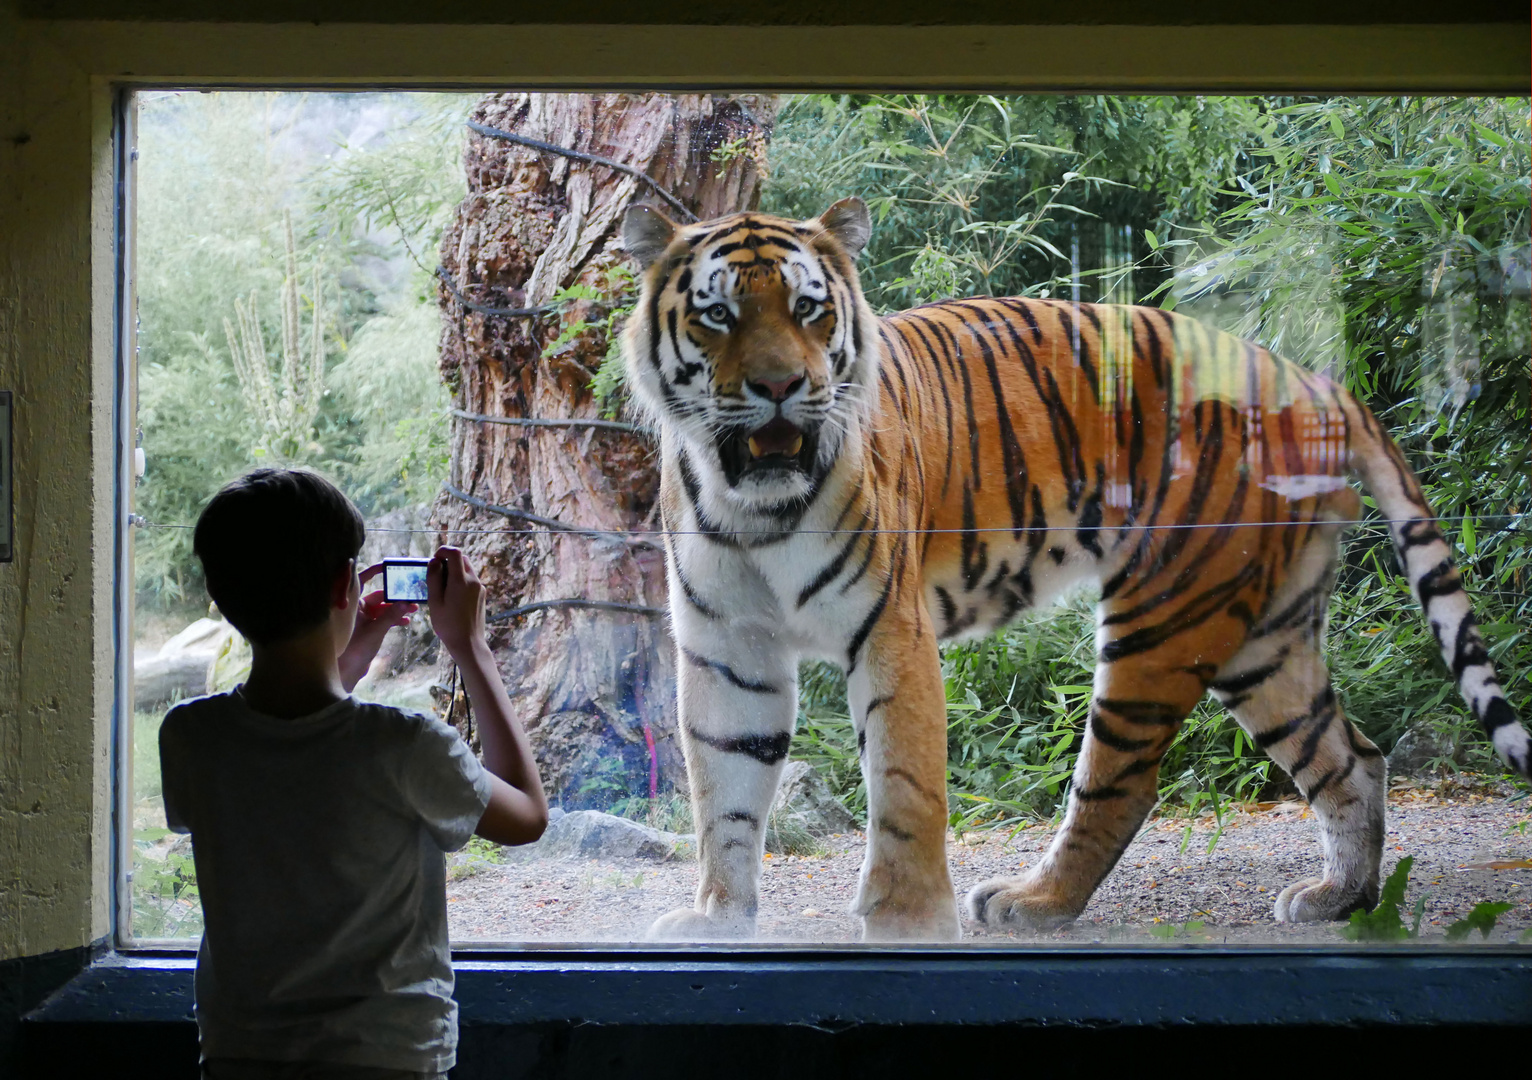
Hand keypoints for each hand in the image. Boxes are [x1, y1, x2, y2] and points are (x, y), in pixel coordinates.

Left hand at [338, 562, 417, 690]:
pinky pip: (382, 619)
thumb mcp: (376, 630)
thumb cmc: (354, 649)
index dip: (374, 572)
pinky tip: (405, 622)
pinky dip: (392, 619)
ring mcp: (361, 619)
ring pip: (382, 608)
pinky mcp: (367, 629)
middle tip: (411, 595)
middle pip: (377, 596)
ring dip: (397, 608)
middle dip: (395, 596)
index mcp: (352, 604)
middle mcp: (355, 609)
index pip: (362, 581)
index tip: (389, 567)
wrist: (346, 671)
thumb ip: (391, 615)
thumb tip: (406, 601)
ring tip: (414, 609)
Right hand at [427, 546, 487, 661]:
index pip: (455, 553)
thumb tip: (434, 561)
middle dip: (448, 561)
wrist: (468, 643)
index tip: (434, 559)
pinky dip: (460, 580)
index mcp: (461, 581)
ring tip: (441, 586)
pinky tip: (450, 596)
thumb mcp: (435, 601)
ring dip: (454, 571)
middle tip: (435, 573)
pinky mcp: (481, 595)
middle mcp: (474, 581)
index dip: (443, 551)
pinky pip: (470, 581)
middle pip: (462, 560)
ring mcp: (480, 588)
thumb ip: (434, 579)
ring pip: (467, 570)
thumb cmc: (448, 624)